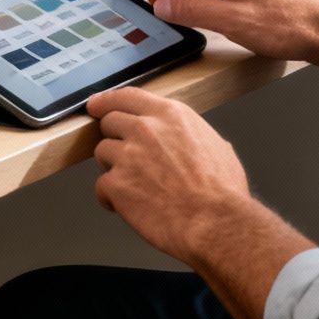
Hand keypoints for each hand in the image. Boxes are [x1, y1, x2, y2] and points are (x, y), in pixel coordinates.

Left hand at [86, 86, 254, 263]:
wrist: (215, 223)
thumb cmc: (223, 193)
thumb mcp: (215, 145)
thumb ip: (190, 134)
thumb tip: (189, 140)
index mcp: (170, 115)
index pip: (127, 96)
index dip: (107, 100)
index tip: (96, 104)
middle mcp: (145, 129)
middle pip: (109, 122)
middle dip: (115, 139)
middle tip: (127, 158)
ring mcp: (127, 155)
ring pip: (102, 152)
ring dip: (113, 168)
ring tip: (136, 186)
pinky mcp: (116, 183)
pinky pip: (101, 185)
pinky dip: (110, 198)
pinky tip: (127, 206)